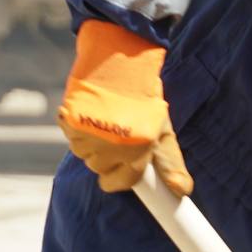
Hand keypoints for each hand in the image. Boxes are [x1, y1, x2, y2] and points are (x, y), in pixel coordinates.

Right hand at [58, 20, 190, 194]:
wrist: (121, 60)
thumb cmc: (144, 99)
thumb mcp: (162, 130)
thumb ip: (171, 164)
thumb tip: (182, 191)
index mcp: (139, 150)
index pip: (123, 182)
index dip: (118, 178)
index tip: (115, 173)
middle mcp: (114, 146)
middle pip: (99, 167)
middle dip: (105, 155)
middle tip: (114, 132)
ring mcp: (91, 134)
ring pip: (83, 152)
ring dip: (89, 141)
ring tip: (103, 119)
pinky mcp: (72, 120)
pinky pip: (69, 134)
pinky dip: (75, 126)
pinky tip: (89, 111)